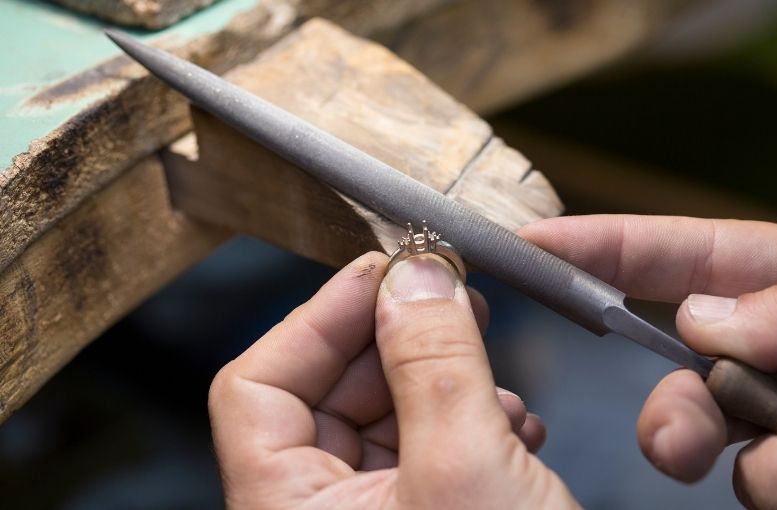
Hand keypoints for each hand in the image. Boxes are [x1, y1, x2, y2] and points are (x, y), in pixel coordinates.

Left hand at [208, 252, 577, 508]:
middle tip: (452, 300)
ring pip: (385, 415)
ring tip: (497, 384)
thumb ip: (432, 359)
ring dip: (443, 380)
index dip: (317, 318)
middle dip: (395, 340)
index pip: (257, 386)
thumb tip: (413, 270)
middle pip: (328, 392)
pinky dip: (469, 421)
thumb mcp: (466, 466)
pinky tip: (515, 427)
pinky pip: (428, 448)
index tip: (383, 270)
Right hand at [520, 215, 776, 509]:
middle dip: (667, 399)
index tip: (530, 246)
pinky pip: (753, 480)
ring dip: (731, 449)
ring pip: (697, 428)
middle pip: (670, 358)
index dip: (597, 246)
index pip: (673, 254)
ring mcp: (773, 410)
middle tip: (674, 441)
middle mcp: (767, 347)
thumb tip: (701, 319)